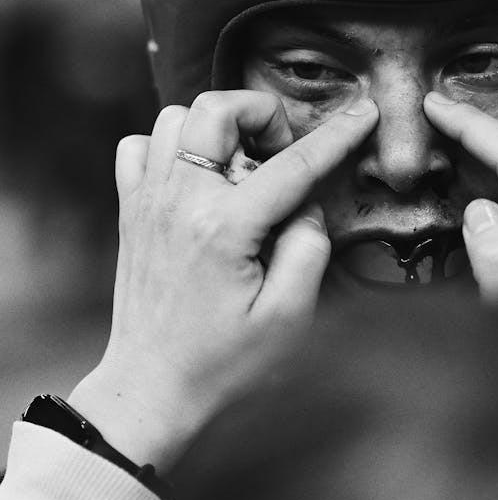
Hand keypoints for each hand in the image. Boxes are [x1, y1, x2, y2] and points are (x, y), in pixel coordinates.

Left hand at [69, 90, 377, 468]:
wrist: (151, 390)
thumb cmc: (224, 364)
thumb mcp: (288, 318)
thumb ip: (308, 249)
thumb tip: (307, 206)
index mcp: (224, 228)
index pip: (293, 164)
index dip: (337, 134)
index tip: (365, 112)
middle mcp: (179, 202)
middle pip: (216, 109)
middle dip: (261, 115)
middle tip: (280, 154)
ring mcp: (147, 202)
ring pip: (175, 118)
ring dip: (216, 128)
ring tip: (241, 166)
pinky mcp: (131, 212)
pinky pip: (139, 148)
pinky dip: (169, 147)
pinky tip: (196, 178)